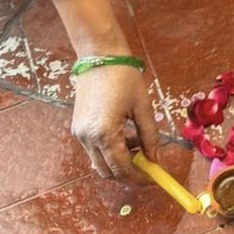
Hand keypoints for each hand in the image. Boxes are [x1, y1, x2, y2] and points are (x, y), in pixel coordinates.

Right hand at [72, 62, 160, 179]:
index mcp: (104, 133)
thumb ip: (150, 136)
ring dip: (120, 162)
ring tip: (141, 145)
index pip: (122, 169)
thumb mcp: (143, 107)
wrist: (100, 55)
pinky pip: (95, 150)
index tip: (154, 178)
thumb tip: (156, 159)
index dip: (139, 177)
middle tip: (149, 166)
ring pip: (100, 162)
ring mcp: (79, 134)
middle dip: (129, 173)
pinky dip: (111, 150)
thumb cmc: (124, 77)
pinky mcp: (78, 127)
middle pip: (108, 172)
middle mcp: (87, 138)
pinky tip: (127, 137)